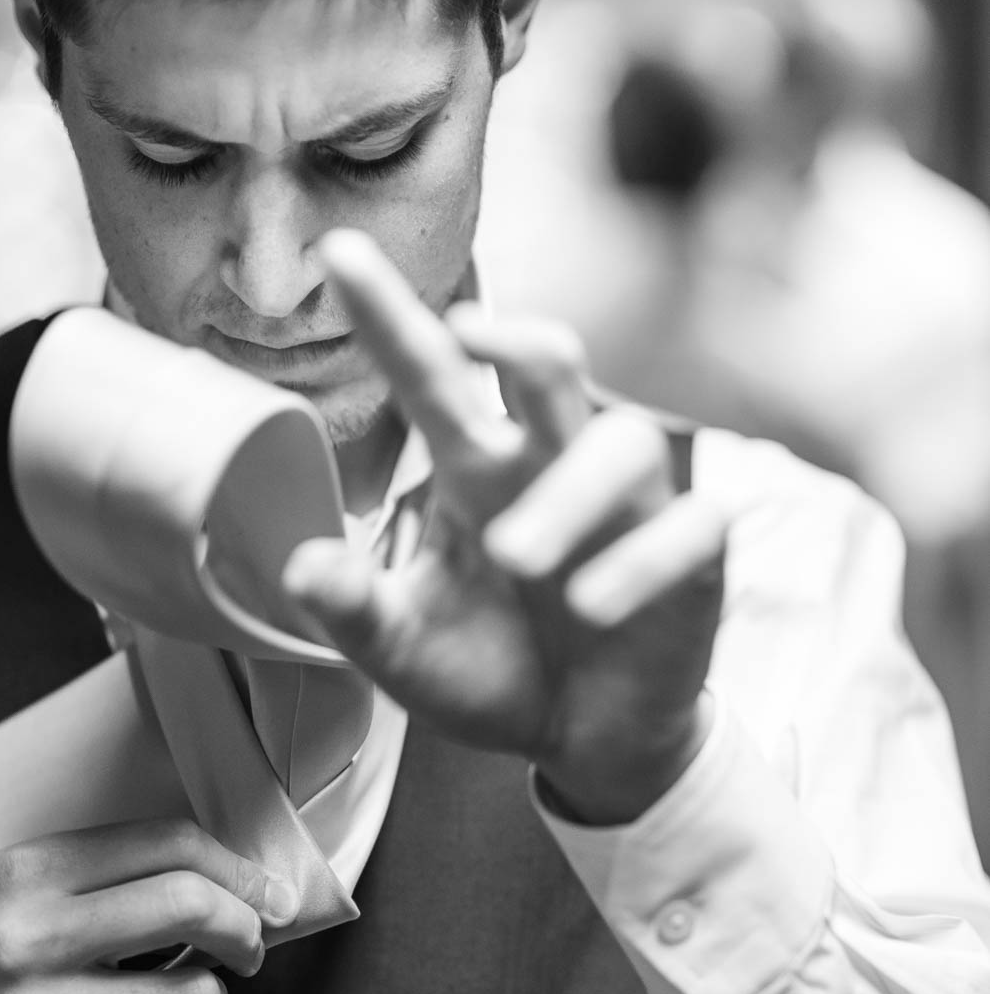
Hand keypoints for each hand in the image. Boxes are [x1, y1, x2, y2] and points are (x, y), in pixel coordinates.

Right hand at [0, 819, 298, 993]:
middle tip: (248, 945)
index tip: (263, 891)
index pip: (171, 844)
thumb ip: (103, 876)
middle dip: (245, 928)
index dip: (238, 867)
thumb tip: (221, 879)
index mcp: (33, 872)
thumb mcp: (11, 887)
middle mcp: (37, 935)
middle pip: (194, 906)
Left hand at [283, 231, 729, 824]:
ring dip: (569, 492)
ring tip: (515, 557)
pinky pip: (689, 528)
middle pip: (550, 366)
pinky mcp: (692, 560)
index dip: (390, 318)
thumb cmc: (491, 671)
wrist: (584, 741)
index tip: (337, 252)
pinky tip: (591, 607)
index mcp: (474, 469)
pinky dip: (640, 562)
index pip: (431, 378)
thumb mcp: (405, 652)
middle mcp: (551, 467)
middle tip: (469, 334)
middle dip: (518, 338)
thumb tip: (300, 567)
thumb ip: (356, 612)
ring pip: (622, 444)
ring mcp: (628, 509)